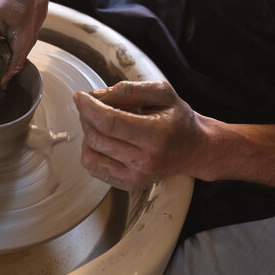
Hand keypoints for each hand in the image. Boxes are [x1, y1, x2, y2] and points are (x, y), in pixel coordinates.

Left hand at [73, 81, 207, 190]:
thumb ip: (129, 90)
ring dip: (87, 135)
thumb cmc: (178, 119)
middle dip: (87, 118)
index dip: (89, 108)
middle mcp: (146, 160)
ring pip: (90, 156)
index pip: (110, 122)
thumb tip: (95, 96)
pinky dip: (92, 151)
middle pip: (97, 138)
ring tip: (99, 123)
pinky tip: (104, 140)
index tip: (79, 97)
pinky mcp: (128, 184)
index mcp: (156, 135)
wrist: (195, 149)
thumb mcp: (161, 93)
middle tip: (92, 106)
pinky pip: (94, 168)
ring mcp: (136, 176)